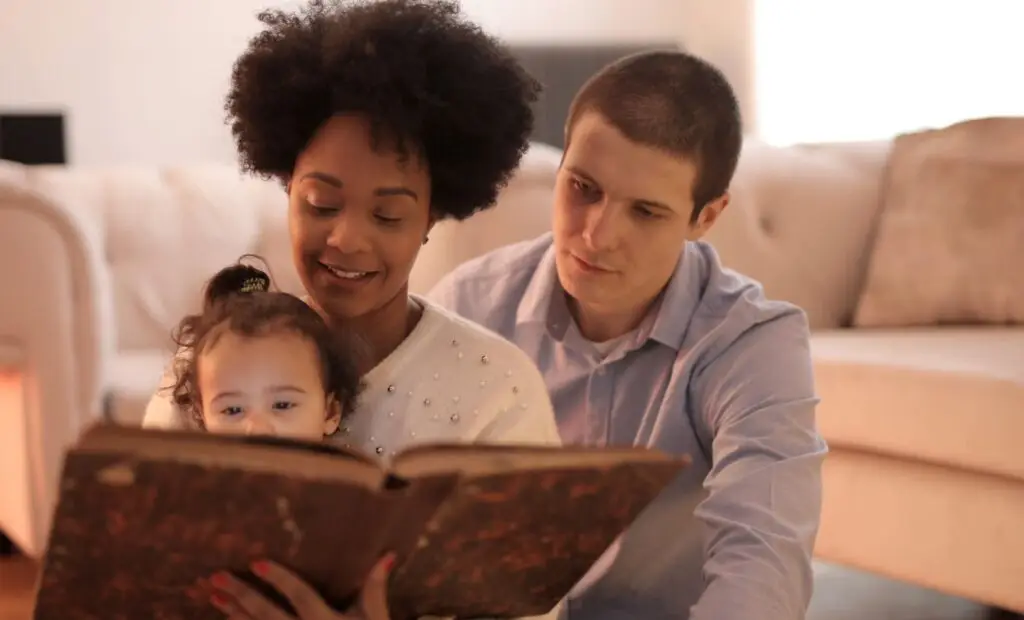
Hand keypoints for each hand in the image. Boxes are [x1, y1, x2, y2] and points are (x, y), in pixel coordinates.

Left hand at [208, 553, 394, 618]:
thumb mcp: (375, 618)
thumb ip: (375, 588)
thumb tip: (387, 555)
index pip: (300, 596)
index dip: (280, 580)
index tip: (256, 562)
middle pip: (268, 615)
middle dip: (242, 595)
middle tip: (217, 577)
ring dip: (234, 613)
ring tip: (214, 595)